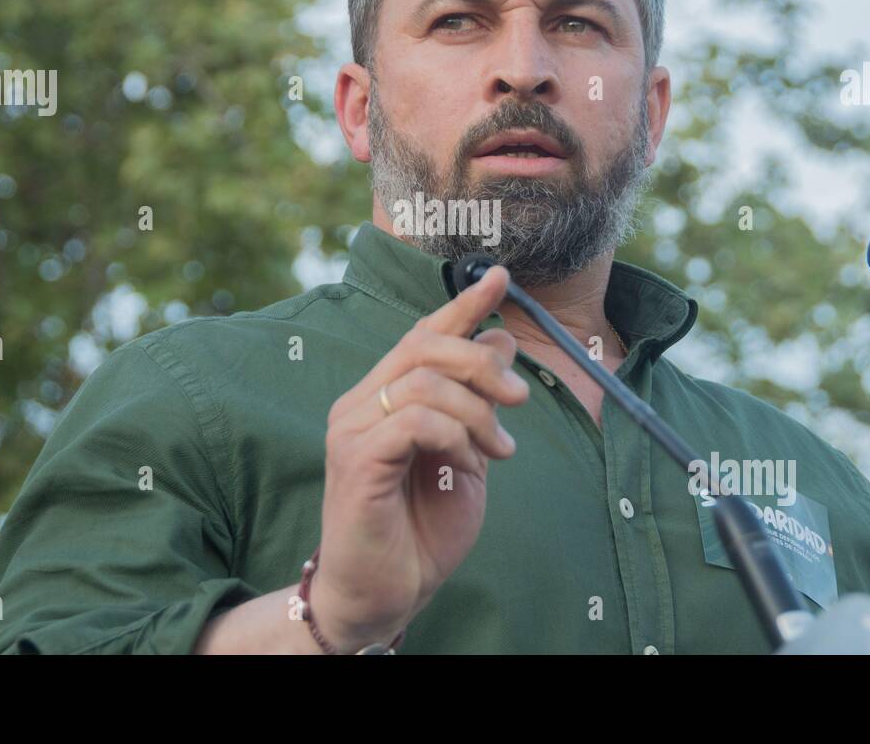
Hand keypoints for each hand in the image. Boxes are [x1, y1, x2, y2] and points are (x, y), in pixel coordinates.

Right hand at [308, 265, 527, 650]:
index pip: (422, 334)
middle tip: (517, 400)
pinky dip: (454, 436)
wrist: (386, 592)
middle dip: (481, 363)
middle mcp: (360, 403)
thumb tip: (500, 338)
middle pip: (424, 346)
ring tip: (497, 452)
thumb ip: (478, 401)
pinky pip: (413, 420)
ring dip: (476, 412)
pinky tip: (468, 466)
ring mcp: (352, 429)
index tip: (501, 277)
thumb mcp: (467, 453)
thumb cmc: (421, 527)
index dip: (462, 303)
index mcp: (384, 396)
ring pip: (423, 381)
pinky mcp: (356, 461)